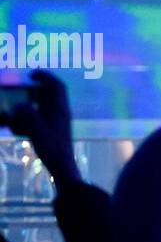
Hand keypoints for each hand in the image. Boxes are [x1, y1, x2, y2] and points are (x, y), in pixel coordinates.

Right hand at [8, 70, 79, 186]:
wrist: (62, 167)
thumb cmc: (52, 148)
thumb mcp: (37, 131)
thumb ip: (27, 116)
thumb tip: (19, 105)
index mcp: (60, 109)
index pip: (57, 86)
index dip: (46, 76)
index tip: (31, 74)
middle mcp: (61, 113)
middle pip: (51, 94)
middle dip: (36, 90)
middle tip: (21, 89)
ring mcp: (57, 122)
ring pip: (45, 107)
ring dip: (31, 105)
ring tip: (17, 109)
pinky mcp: (53, 132)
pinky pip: (41, 120)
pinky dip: (30, 120)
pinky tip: (18, 128)